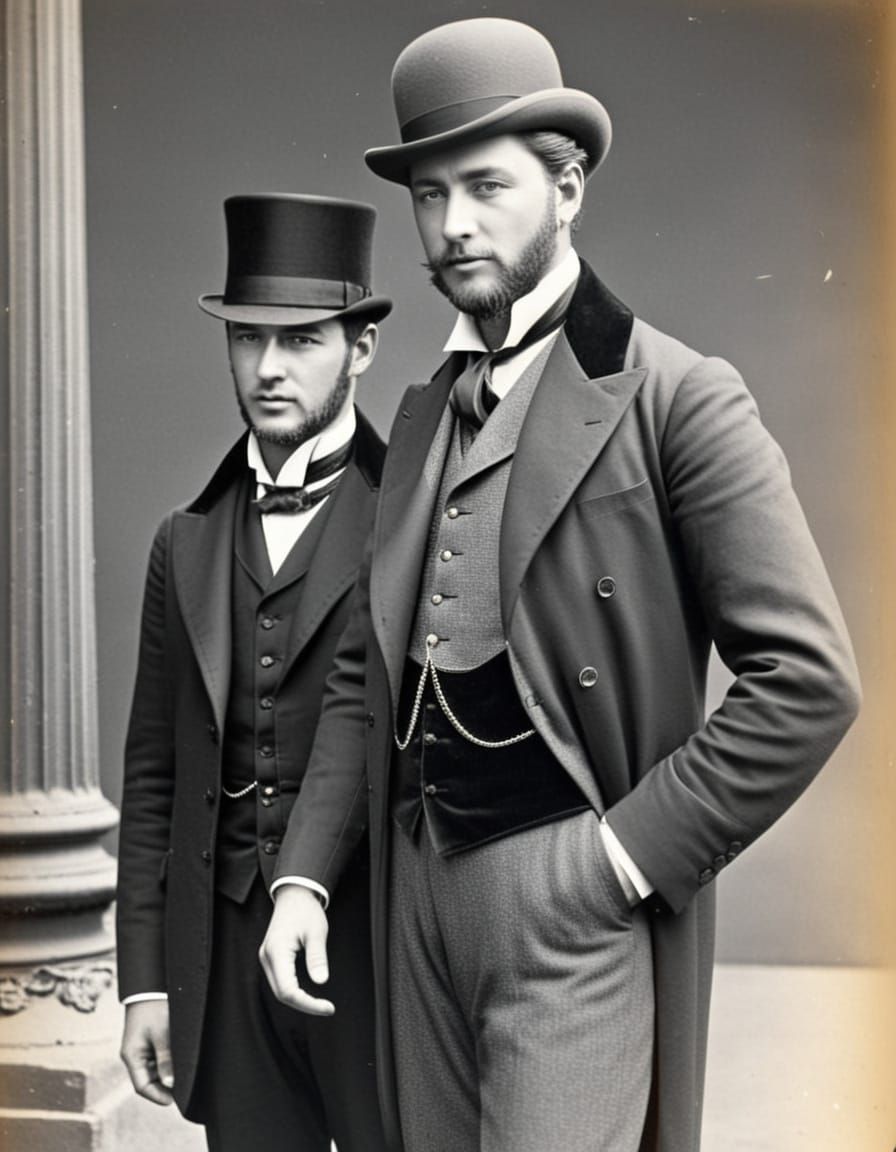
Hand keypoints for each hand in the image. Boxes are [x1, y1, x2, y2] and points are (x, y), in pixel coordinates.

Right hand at [120, 999, 174, 1105]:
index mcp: (132, 1056)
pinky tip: (179, 1065)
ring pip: (153, 1072)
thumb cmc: (153, 1008)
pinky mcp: (148, 1044)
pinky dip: (167, 1065)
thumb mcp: (162, 1034)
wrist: (149, 987)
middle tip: (183, 1091)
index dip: (157, 1096)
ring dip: (166, 1076)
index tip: (174, 1101)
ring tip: (184, 1077)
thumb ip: (165, 1059)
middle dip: (163, 1088)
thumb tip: (170, 1083)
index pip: (142, 1086)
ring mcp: (140, 1050)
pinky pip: (156, 1061)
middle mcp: (134, 1056)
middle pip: (148, 1081)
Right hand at [259, 885, 334, 1015]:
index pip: (288, 991)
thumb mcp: (316, 932)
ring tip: (320, 1003)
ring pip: (279, 990)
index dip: (308, 1003)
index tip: (328, 1007)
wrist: (293, 894)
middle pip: (282, 994)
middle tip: (327, 1008)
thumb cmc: (305, 910)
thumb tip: (321, 982)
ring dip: (299, 999)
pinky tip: (308, 992)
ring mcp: (267, 958)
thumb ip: (317, 957)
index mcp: (277, 952)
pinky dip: (294, 990)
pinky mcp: (271, 957)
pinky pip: (280, 981)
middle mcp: (267, 958)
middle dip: (305, 1004)